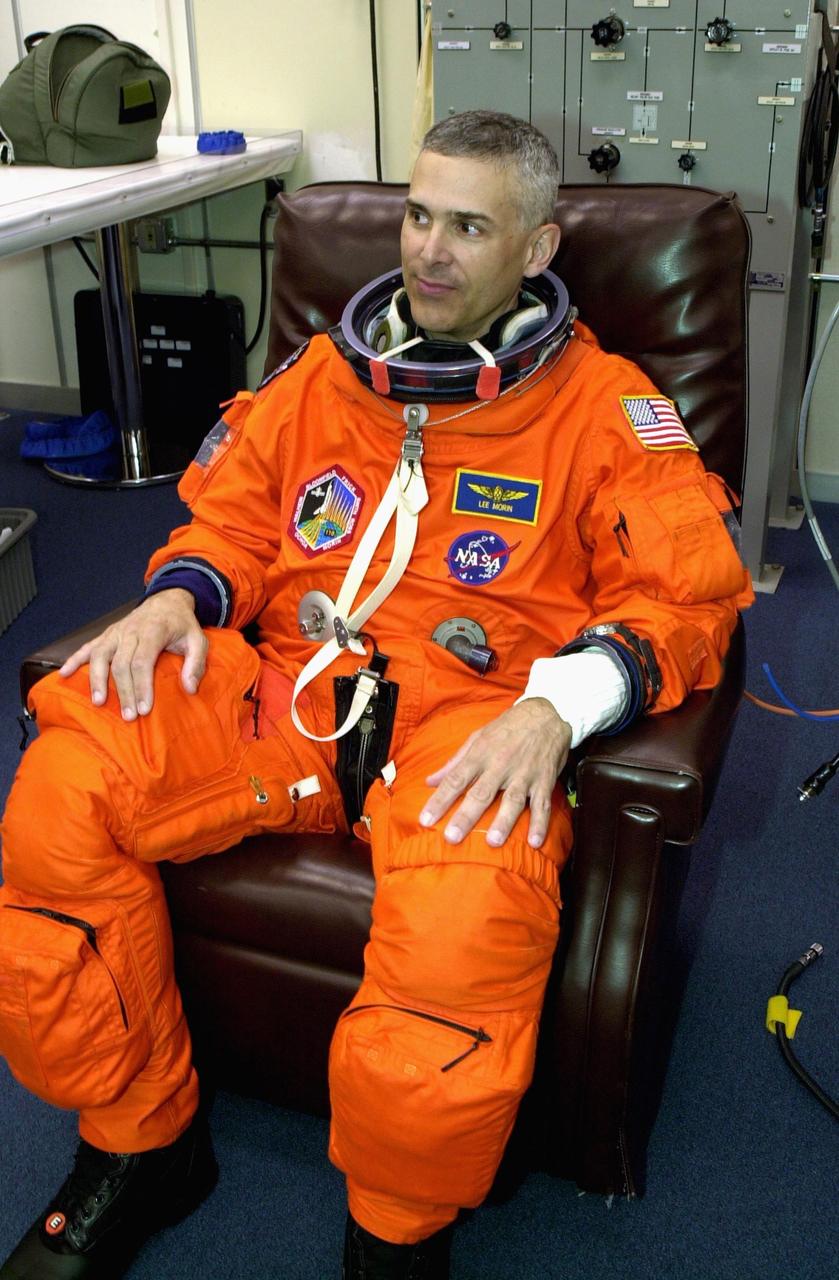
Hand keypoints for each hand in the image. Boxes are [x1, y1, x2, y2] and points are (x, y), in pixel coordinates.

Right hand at [59, 589, 207, 720]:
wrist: (167, 601)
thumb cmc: (182, 625)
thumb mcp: (199, 640)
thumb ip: (196, 664)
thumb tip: (190, 688)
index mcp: (153, 631)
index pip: (143, 661)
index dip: (141, 686)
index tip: (144, 709)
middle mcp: (130, 630)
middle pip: (121, 664)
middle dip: (123, 692)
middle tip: (128, 716)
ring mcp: (116, 632)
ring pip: (101, 655)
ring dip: (97, 680)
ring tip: (98, 702)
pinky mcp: (107, 634)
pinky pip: (87, 646)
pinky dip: (74, 660)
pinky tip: (64, 674)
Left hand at [419, 698, 571, 849]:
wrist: (546, 713)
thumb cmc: (507, 727)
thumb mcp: (477, 737)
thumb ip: (454, 762)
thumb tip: (429, 782)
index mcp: (480, 754)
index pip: (455, 780)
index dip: (439, 800)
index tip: (425, 820)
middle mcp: (500, 765)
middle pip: (480, 793)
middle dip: (466, 816)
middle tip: (452, 837)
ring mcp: (524, 773)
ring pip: (512, 800)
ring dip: (503, 821)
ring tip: (493, 841)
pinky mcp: (544, 780)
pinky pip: (542, 804)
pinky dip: (540, 823)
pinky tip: (535, 842)